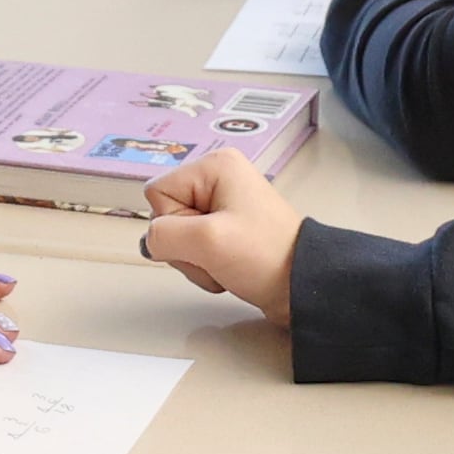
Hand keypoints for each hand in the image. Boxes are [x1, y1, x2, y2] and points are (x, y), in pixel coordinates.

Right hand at [138, 147, 301, 321]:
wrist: (302, 287)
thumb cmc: (266, 257)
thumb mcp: (207, 241)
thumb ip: (164, 235)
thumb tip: (152, 242)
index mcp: (214, 166)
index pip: (158, 193)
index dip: (173, 224)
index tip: (205, 235)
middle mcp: (218, 179)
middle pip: (167, 216)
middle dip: (185, 247)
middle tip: (217, 254)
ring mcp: (223, 205)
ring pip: (178, 237)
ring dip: (195, 261)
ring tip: (226, 263)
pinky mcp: (227, 229)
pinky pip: (194, 248)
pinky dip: (204, 266)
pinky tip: (227, 269)